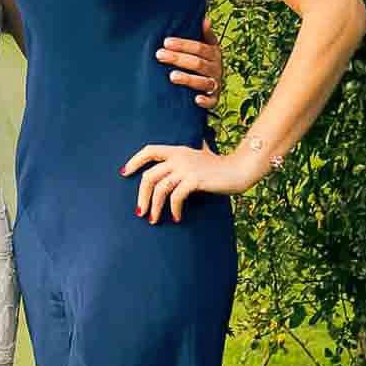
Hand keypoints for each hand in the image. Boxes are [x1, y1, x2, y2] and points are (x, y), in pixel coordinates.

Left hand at [121, 141, 248, 222]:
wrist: (241, 169)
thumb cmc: (222, 165)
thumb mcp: (204, 154)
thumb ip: (195, 151)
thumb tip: (197, 145)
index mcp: (178, 150)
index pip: (149, 150)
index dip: (134, 161)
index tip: (124, 173)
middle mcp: (179, 157)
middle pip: (149, 175)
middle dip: (141, 196)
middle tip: (140, 212)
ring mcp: (187, 168)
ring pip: (160, 188)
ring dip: (154, 207)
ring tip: (153, 220)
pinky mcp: (195, 180)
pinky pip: (176, 196)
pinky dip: (174, 209)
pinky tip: (176, 218)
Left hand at [155, 9, 221, 107]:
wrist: (215, 84)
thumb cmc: (205, 61)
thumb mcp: (208, 46)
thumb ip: (205, 35)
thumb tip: (204, 19)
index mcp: (214, 53)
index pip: (200, 47)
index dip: (183, 45)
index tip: (166, 42)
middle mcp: (216, 68)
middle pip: (197, 63)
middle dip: (178, 59)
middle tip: (159, 55)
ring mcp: (215, 84)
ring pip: (203, 82)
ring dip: (188, 79)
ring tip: (172, 76)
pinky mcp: (214, 99)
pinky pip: (212, 101)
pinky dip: (205, 101)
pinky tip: (196, 99)